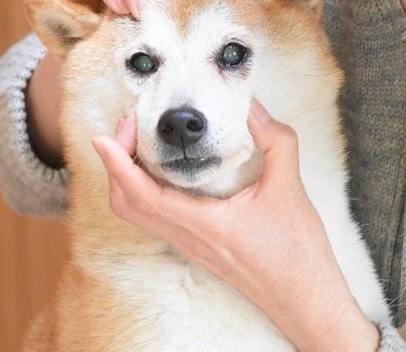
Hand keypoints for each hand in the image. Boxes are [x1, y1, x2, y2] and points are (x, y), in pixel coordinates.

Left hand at [91, 101, 379, 351]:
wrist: (303, 298)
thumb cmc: (297, 253)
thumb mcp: (290, 189)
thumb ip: (276, 142)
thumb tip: (254, 107)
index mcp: (202, 223)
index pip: (141, 194)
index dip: (116, 164)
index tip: (102, 138)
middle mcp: (186, 236)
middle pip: (126, 204)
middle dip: (116, 164)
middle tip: (131, 129)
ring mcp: (187, 244)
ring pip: (136, 213)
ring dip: (126, 177)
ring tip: (141, 143)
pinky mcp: (194, 245)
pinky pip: (153, 217)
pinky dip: (142, 190)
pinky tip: (163, 168)